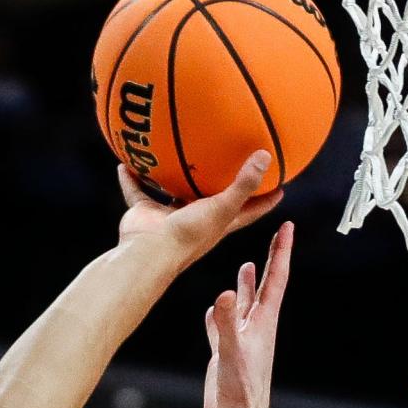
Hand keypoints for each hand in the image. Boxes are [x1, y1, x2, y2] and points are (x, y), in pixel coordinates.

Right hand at [118, 152, 282, 268]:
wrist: (149, 254)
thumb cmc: (189, 236)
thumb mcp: (222, 208)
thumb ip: (243, 184)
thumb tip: (266, 156)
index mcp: (219, 222)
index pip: (249, 210)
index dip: (266, 199)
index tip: (281, 184)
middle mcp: (197, 219)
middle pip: (213, 198)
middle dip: (221, 182)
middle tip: (232, 156)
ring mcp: (170, 217)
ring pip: (173, 192)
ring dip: (173, 177)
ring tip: (176, 152)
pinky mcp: (147, 215)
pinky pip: (138, 191)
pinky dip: (131, 178)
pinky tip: (126, 160)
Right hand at [204, 221, 293, 407]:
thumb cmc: (239, 394)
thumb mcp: (230, 354)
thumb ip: (225, 325)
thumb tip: (223, 293)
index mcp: (263, 325)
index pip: (275, 280)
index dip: (281, 252)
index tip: (287, 226)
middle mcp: (255, 330)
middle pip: (264, 287)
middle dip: (269, 260)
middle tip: (275, 234)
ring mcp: (241, 342)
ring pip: (244, 306)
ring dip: (245, 286)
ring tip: (246, 265)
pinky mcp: (226, 355)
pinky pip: (223, 328)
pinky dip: (219, 314)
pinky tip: (214, 308)